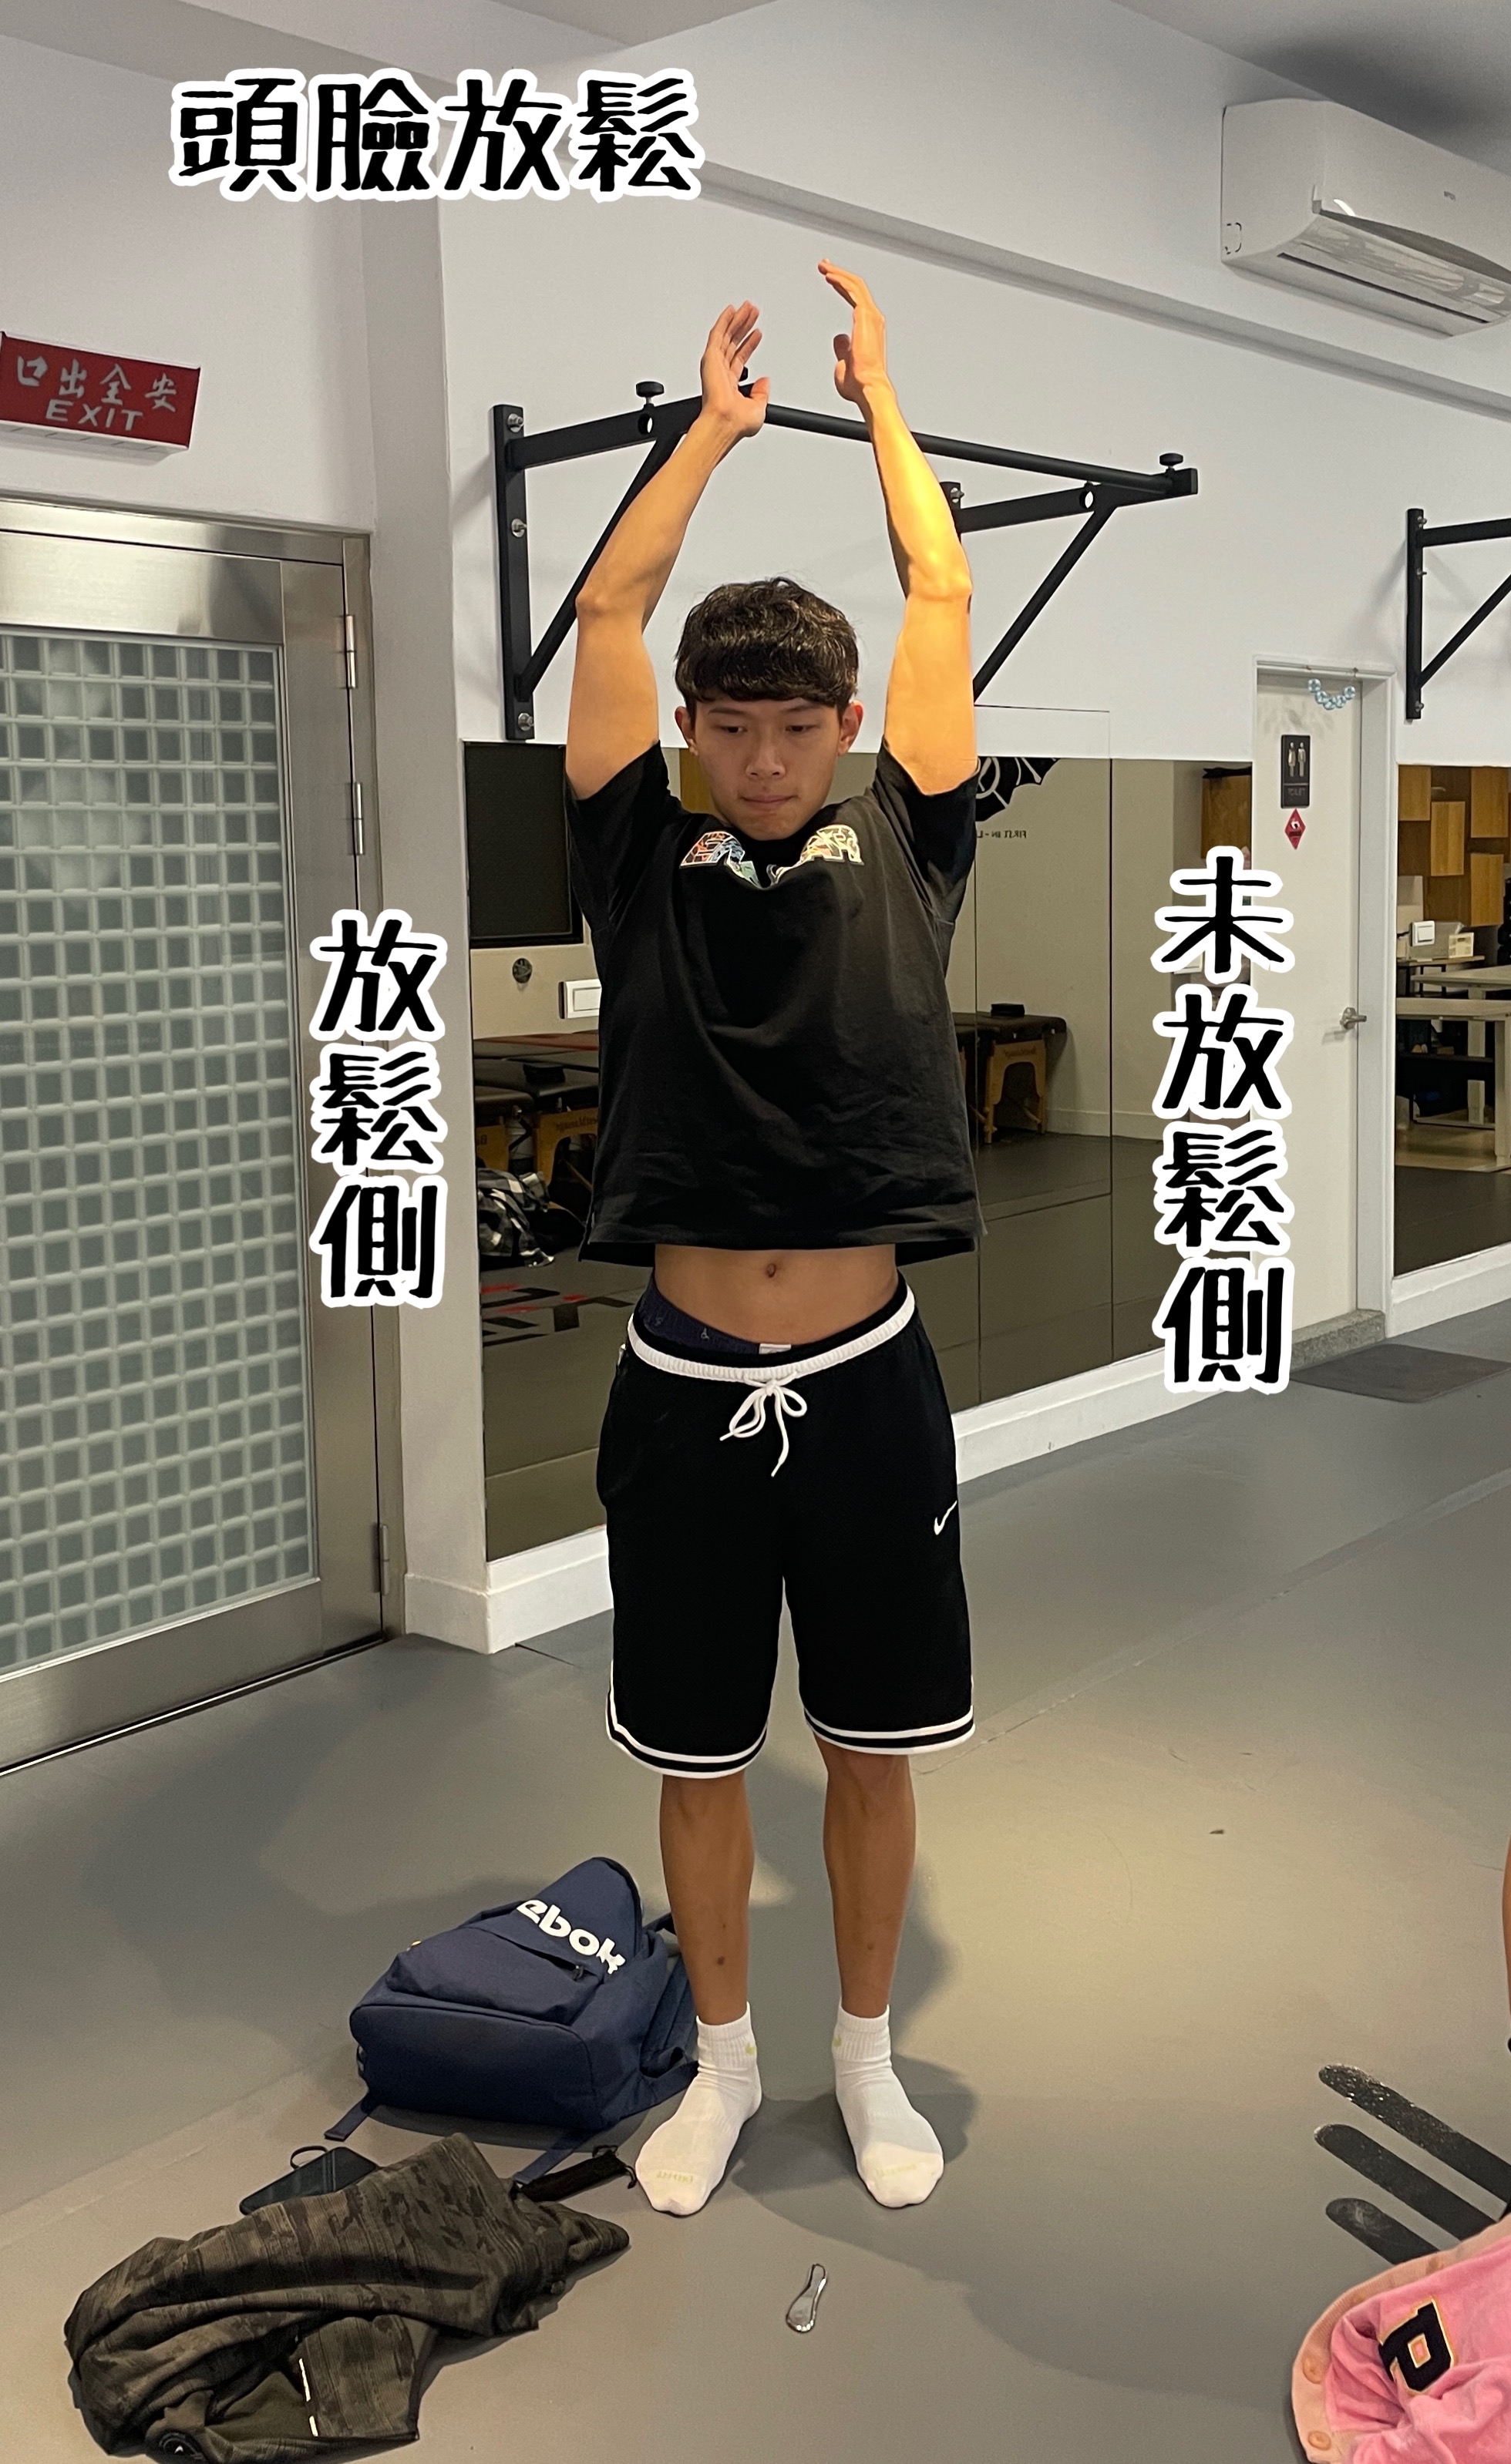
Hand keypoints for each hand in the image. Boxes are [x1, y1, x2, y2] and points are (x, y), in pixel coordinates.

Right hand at [699, 300, 768, 438]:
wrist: (725, 424)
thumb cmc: (736, 423)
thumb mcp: (758, 408)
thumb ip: (762, 393)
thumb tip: (765, 382)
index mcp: (729, 385)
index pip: (740, 358)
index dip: (749, 344)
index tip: (756, 334)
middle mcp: (720, 374)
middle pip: (733, 343)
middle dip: (744, 327)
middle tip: (753, 314)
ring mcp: (715, 365)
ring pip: (726, 336)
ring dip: (737, 321)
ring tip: (747, 308)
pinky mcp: (711, 359)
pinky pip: (717, 334)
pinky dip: (724, 321)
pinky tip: (731, 311)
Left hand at [820, 260, 890, 407]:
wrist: (868, 387)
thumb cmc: (860, 382)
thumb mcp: (844, 362)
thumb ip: (842, 348)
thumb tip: (839, 339)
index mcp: (869, 328)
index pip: (855, 298)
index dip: (842, 285)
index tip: (830, 277)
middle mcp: (873, 318)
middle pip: (856, 286)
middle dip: (839, 273)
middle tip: (825, 265)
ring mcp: (871, 316)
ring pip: (855, 284)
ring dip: (839, 273)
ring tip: (824, 266)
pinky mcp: (866, 316)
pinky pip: (853, 290)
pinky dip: (841, 280)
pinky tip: (829, 275)